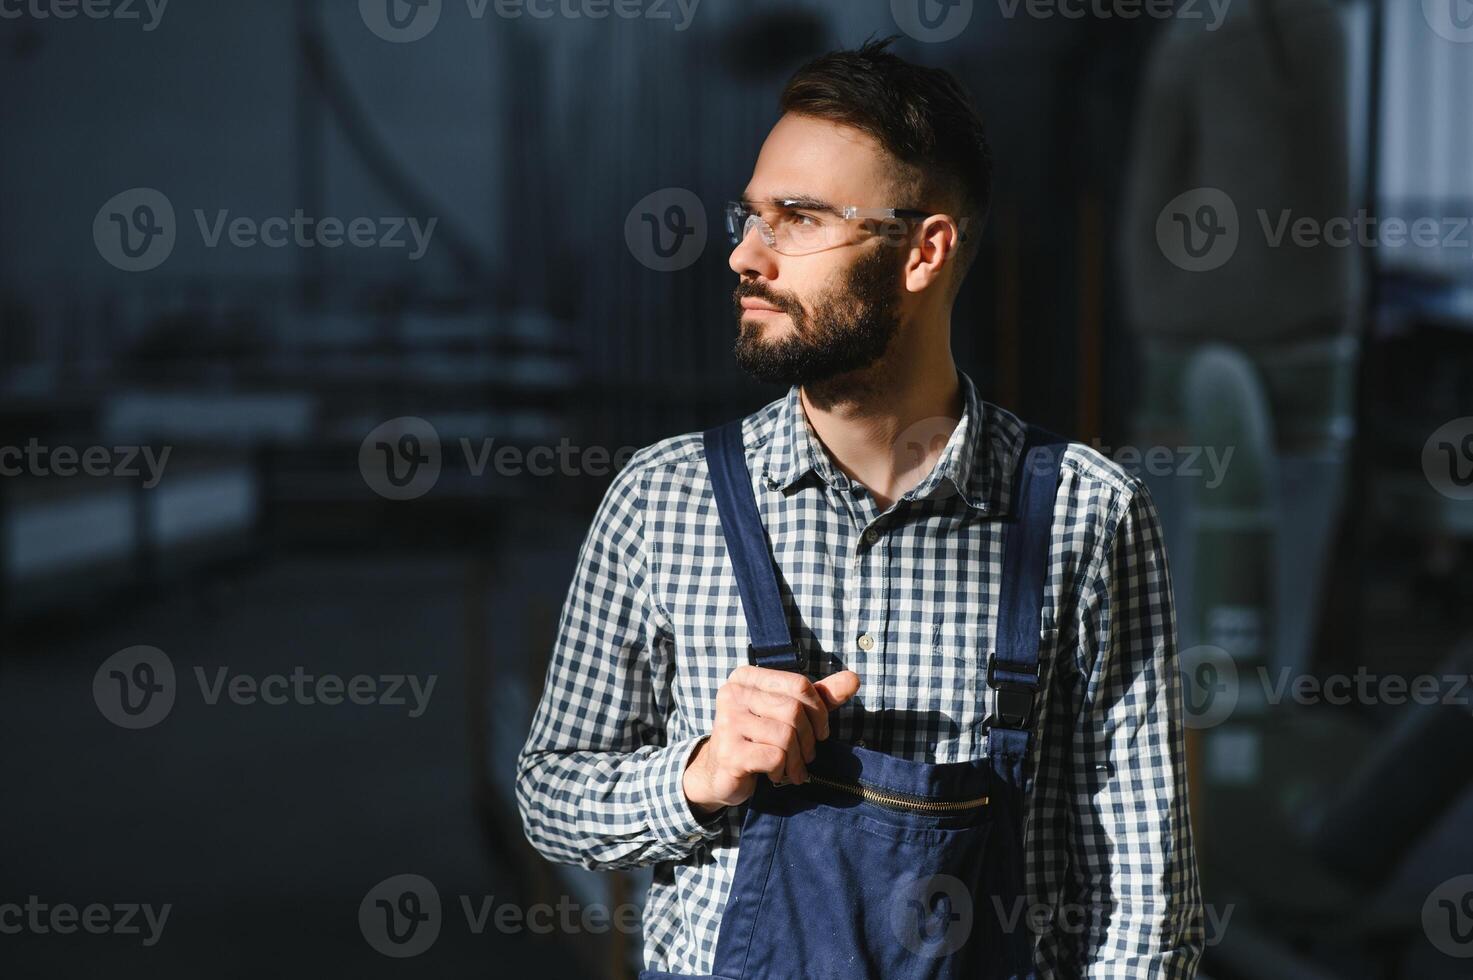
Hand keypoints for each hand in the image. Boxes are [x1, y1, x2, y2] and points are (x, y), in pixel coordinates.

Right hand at [683, 665, 860, 815]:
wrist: (719, 774)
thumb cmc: (757, 739)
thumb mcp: (789, 713)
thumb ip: (820, 696)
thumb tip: (854, 679)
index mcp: (747, 677)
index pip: (799, 684)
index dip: (819, 710)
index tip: (820, 732)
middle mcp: (733, 693)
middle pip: (793, 710)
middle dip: (809, 738)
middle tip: (807, 755)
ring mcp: (727, 722)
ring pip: (785, 735)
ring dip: (797, 758)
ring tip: (794, 768)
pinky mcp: (729, 752)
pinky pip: (775, 757)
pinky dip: (783, 769)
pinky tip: (777, 774)